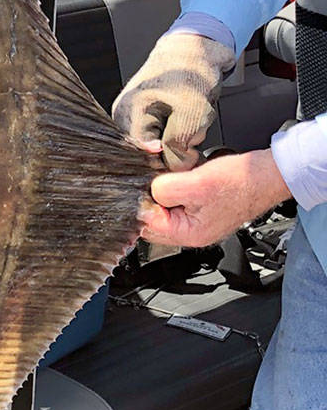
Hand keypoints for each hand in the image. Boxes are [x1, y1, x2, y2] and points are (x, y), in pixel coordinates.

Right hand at [112, 30, 235, 169]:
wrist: (196, 52)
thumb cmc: (190, 73)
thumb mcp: (190, 115)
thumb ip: (178, 148)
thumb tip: (175, 171)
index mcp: (126, 114)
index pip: (140, 157)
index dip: (167, 160)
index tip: (187, 151)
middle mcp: (124, 118)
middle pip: (149, 156)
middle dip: (175, 149)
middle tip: (191, 131)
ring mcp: (134, 119)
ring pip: (159, 150)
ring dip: (180, 142)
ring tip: (189, 121)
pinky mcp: (147, 121)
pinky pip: (164, 142)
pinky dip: (179, 136)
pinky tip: (186, 122)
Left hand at [137, 149, 288, 246]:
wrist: (267, 175)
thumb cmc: (242, 182)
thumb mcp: (197, 183)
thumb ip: (166, 190)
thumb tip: (149, 192)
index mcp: (190, 234)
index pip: (147, 225)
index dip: (142, 202)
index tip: (145, 184)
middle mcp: (192, 233)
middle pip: (154, 219)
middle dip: (151, 198)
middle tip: (159, 178)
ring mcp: (197, 221)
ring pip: (165, 209)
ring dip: (164, 192)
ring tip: (175, 178)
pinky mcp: (202, 209)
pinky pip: (178, 202)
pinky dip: (176, 188)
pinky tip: (184, 178)